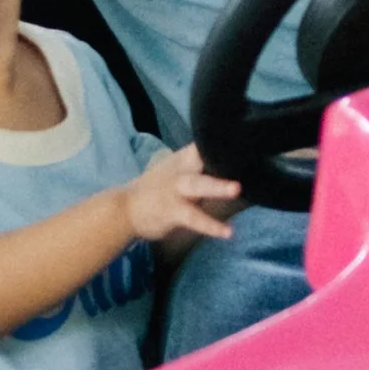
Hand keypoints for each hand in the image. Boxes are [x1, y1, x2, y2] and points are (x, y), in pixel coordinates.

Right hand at [124, 143, 242, 244]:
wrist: (124, 209)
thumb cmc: (155, 190)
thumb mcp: (174, 170)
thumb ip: (196, 165)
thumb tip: (228, 163)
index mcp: (181, 159)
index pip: (204, 144)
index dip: (223, 140)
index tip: (244, 137)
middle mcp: (179, 170)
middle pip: (201, 159)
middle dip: (219, 156)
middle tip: (244, 153)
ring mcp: (174, 190)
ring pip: (197, 185)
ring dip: (217, 186)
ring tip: (236, 189)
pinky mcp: (171, 211)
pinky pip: (194, 218)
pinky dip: (211, 225)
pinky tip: (227, 232)